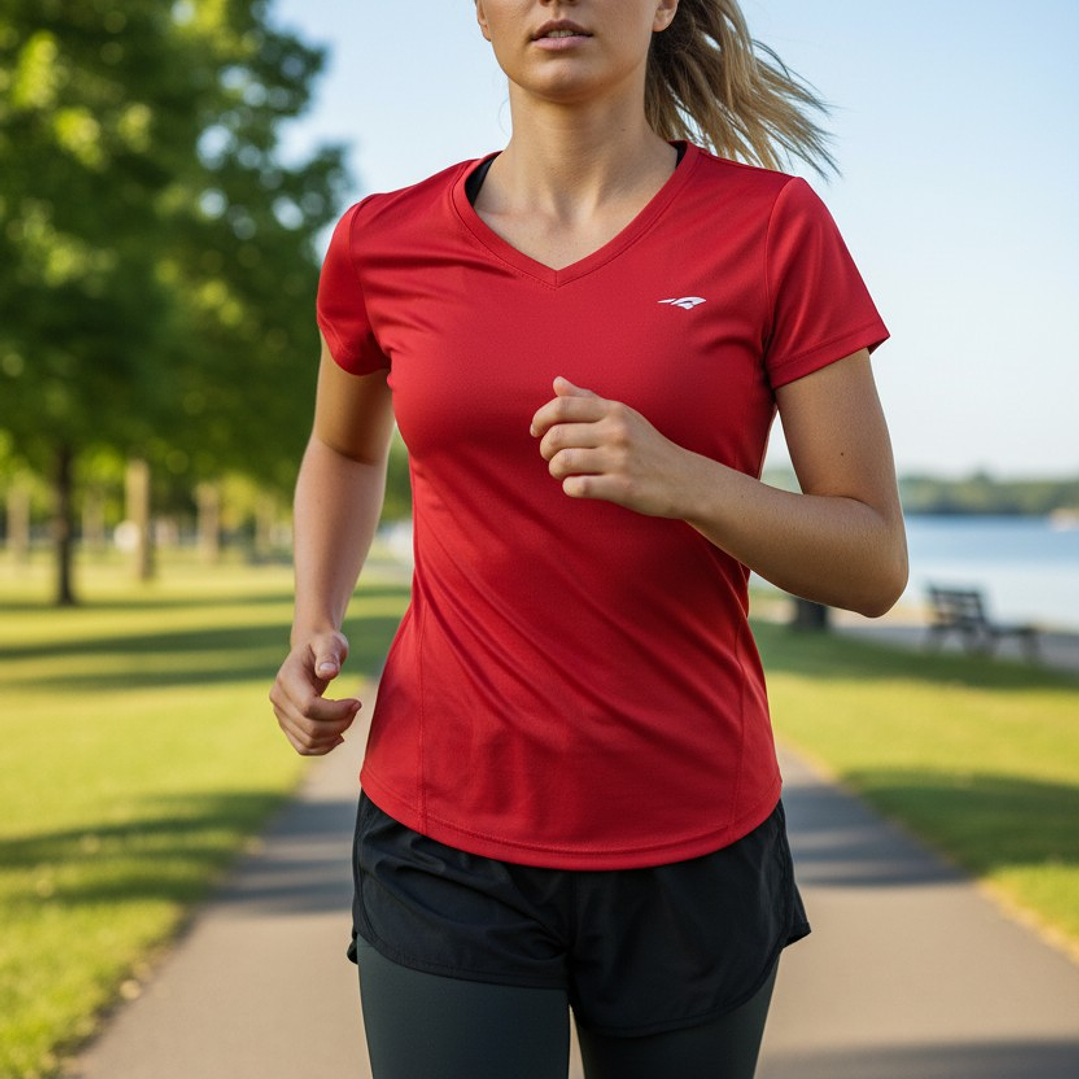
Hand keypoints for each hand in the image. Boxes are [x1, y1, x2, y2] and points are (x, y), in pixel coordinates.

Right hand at [269, 630, 360, 755]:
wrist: (311, 649)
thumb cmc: (324, 645)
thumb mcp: (330, 643)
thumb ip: (329, 656)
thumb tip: (328, 672)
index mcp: (287, 678)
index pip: (309, 707)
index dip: (336, 711)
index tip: (357, 702)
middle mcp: (278, 698)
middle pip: (310, 727)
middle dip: (339, 723)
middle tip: (356, 708)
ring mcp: (280, 713)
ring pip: (307, 741)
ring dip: (333, 736)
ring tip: (349, 718)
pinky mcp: (287, 723)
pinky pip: (303, 747)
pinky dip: (323, 747)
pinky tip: (339, 735)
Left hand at [530, 376, 694, 517]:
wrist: (686, 480)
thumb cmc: (648, 447)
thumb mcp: (623, 417)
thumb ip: (588, 400)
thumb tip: (557, 382)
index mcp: (614, 411)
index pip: (562, 406)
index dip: (540, 419)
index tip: (536, 432)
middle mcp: (617, 431)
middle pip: (557, 435)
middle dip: (545, 449)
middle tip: (552, 457)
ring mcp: (620, 459)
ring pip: (563, 462)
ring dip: (555, 470)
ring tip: (563, 473)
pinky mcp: (624, 487)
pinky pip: (578, 486)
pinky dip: (570, 488)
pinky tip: (577, 486)